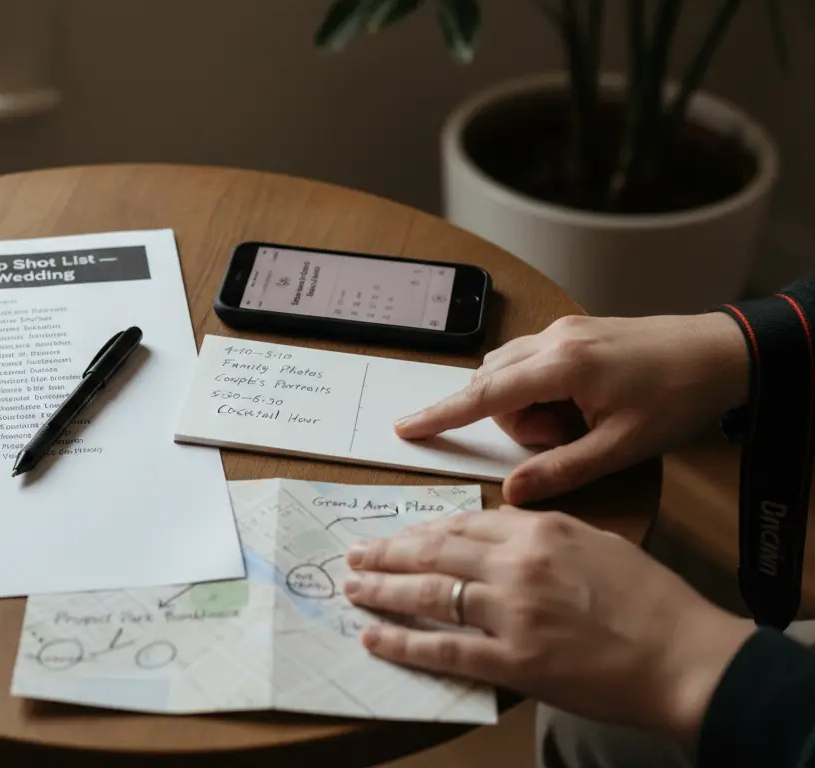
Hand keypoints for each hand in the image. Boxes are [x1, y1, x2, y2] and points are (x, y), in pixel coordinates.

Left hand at [342, 508, 755, 745]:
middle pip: (433, 552)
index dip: (419, 530)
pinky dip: (403, 643)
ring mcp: (512, 613)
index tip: (394, 535)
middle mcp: (518, 565)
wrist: (687, 657)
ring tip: (352, 590)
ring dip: (383, 591)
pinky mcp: (514, 661)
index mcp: (540, 531)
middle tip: (354, 555)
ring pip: (429, 594)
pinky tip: (374, 637)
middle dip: (386, 553)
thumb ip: (540, 531)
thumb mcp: (597, 543)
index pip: (461, 523)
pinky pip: (444, 650)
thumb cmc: (652, 601)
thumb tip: (494, 522)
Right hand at [394, 313, 748, 502]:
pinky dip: (541, 390)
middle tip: (566, 438)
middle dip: (515, 421)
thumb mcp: (621, 448)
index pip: (482, 394)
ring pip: (510, 372)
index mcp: (561, 365)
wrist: (727, 352)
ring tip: (579, 423)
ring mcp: (563, 329)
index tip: (406, 427)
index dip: (441, 415)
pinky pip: (533, 362)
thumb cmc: (680, 397)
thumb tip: (511, 493)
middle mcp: (553, 338)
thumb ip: (561, 471)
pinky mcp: (575, 329)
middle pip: (494, 385)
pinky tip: (580, 405)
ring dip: (529, 406)